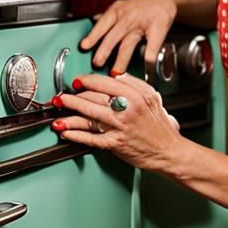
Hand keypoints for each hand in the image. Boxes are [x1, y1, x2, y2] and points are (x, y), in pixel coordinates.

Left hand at [51, 73, 183, 172]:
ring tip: (58, 109)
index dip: (87, 81)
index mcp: (136, 96)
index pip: (104, 83)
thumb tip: (116, 76)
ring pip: (89, 116)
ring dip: (69, 112)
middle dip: (73, 96)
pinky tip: (65, 131)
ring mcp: (120, 127)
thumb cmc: (160, 127)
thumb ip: (135, 84)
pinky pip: (90, 138)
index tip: (77, 81)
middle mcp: (127, 110)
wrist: (168, 152)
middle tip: (63, 96)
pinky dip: (75, 134)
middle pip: (94, 98)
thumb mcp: (153, 97)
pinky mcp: (115, 144)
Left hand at [80, 0, 177, 73]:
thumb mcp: (122, 7)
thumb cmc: (142, 6)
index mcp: (117, 11)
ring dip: (120, 61)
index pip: (102, 24)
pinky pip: (150, 51)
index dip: (92, 36)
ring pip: (128, 46)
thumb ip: (107, 17)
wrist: (166, 0)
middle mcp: (127, 18)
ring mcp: (141, 26)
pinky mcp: (156, 33)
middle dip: (103, 52)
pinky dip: (148, 65)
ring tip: (115, 74)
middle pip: (112, 37)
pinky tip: (145, 73)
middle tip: (97, 64)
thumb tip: (92, 22)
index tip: (84, 46)